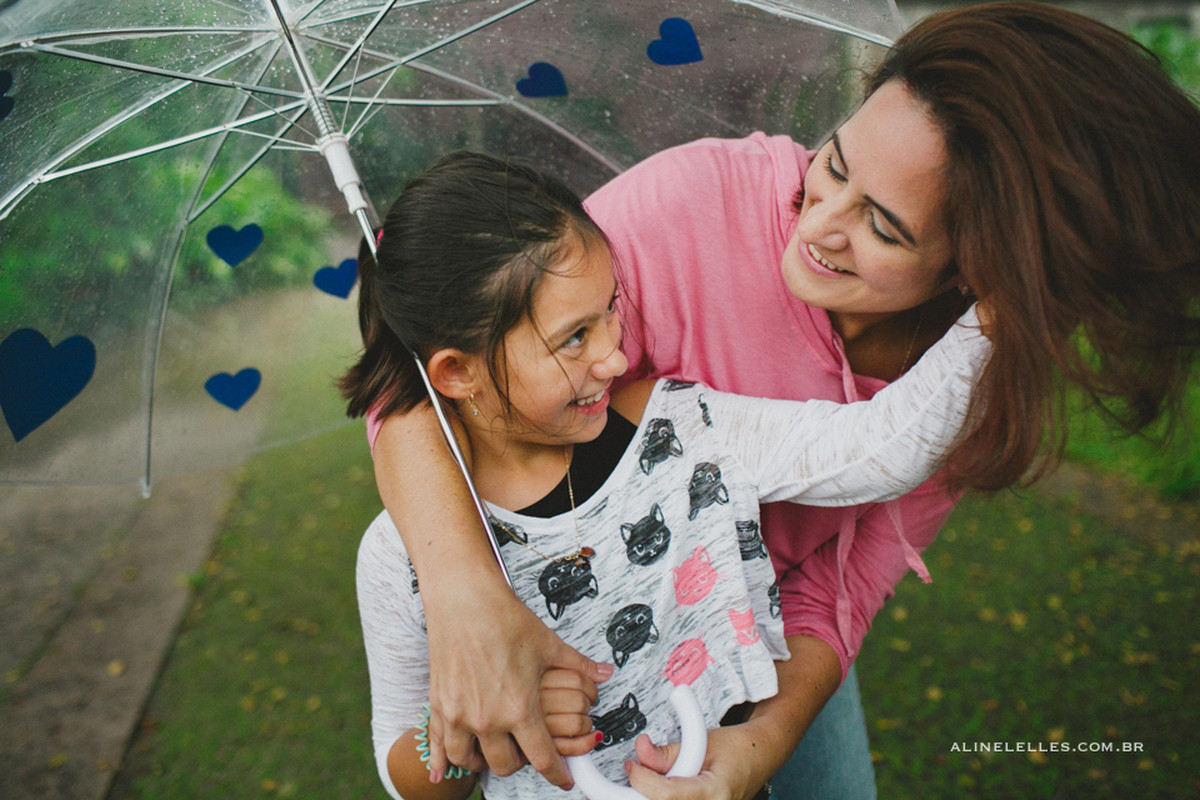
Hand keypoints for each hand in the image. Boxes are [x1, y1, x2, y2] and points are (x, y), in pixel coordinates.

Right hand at [422, 581, 611, 787]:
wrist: (464, 598)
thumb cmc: (504, 619)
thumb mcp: (549, 644)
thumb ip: (579, 665)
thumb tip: (604, 673)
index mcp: (519, 708)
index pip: (542, 757)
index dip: (557, 774)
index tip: (563, 779)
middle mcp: (488, 718)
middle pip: (506, 765)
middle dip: (520, 764)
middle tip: (526, 753)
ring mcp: (460, 714)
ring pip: (471, 760)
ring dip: (483, 762)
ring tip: (492, 754)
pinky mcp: (440, 703)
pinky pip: (437, 744)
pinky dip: (441, 761)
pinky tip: (441, 772)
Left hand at [623, 727, 767, 799]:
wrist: (759, 757)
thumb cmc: (736, 749)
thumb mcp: (702, 742)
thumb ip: (669, 752)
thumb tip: (641, 752)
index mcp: (714, 793)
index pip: (666, 795)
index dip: (642, 779)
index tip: (632, 766)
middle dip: (643, 792)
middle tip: (639, 774)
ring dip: (653, 796)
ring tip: (659, 780)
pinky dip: (663, 798)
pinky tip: (665, 788)